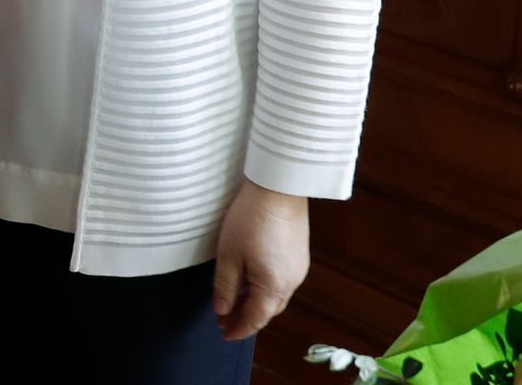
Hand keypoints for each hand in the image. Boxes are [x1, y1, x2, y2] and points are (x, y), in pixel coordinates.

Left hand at [212, 180, 309, 340]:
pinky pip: (282, 281)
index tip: (224, 334)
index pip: (255, 319)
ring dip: (256, 302)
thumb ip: (225, 286)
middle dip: (246, 317)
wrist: (279, 188)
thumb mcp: (229, 254)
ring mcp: (298, 269)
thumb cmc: (251, 219)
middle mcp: (291, 283)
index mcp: (273, 288)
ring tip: (234, 300)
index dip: (238, 329)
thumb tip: (222, 310)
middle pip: (267, 310)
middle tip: (224, 318)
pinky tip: (251, 280)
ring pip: (276, 296)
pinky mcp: (299, 255)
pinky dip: (265, 288)